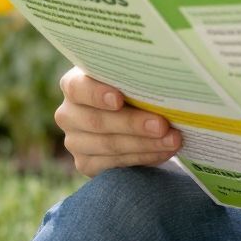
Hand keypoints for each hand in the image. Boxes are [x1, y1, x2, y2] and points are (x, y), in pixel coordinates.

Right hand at [55, 67, 184, 176]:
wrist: (131, 116)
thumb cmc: (131, 87)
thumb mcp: (130, 77)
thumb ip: (136, 76)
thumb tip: (163, 79)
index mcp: (74, 84)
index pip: (77, 88)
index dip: (97, 94)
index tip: (119, 99)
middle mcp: (68, 114)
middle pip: (97, 121)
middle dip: (133, 124)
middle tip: (163, 125)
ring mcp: (74, 141)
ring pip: (109, 145)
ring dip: (145, 144)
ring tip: (173, 140)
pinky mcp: (86, 164)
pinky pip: (114, 164)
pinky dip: (143, 158)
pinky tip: (164, 151)